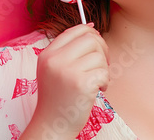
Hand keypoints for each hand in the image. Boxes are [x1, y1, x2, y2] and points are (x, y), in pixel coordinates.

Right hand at [29, 23, 109, 138]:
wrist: (52, 125)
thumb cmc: (57, 98)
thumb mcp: (52, 69)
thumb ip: (67, 50)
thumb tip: (90, 28)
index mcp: (47, 54)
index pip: (74, 31)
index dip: (90, 33)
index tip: (96, 42)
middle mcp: (55, 60)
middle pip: (90, 39)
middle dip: (102, 49)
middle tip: (102, 64)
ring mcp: (67, 71)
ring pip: (99, 56)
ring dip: (104, 69)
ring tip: (97, 81)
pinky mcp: (81, 84)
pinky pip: (104, 72)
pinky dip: (105, 81)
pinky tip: (98, 89)